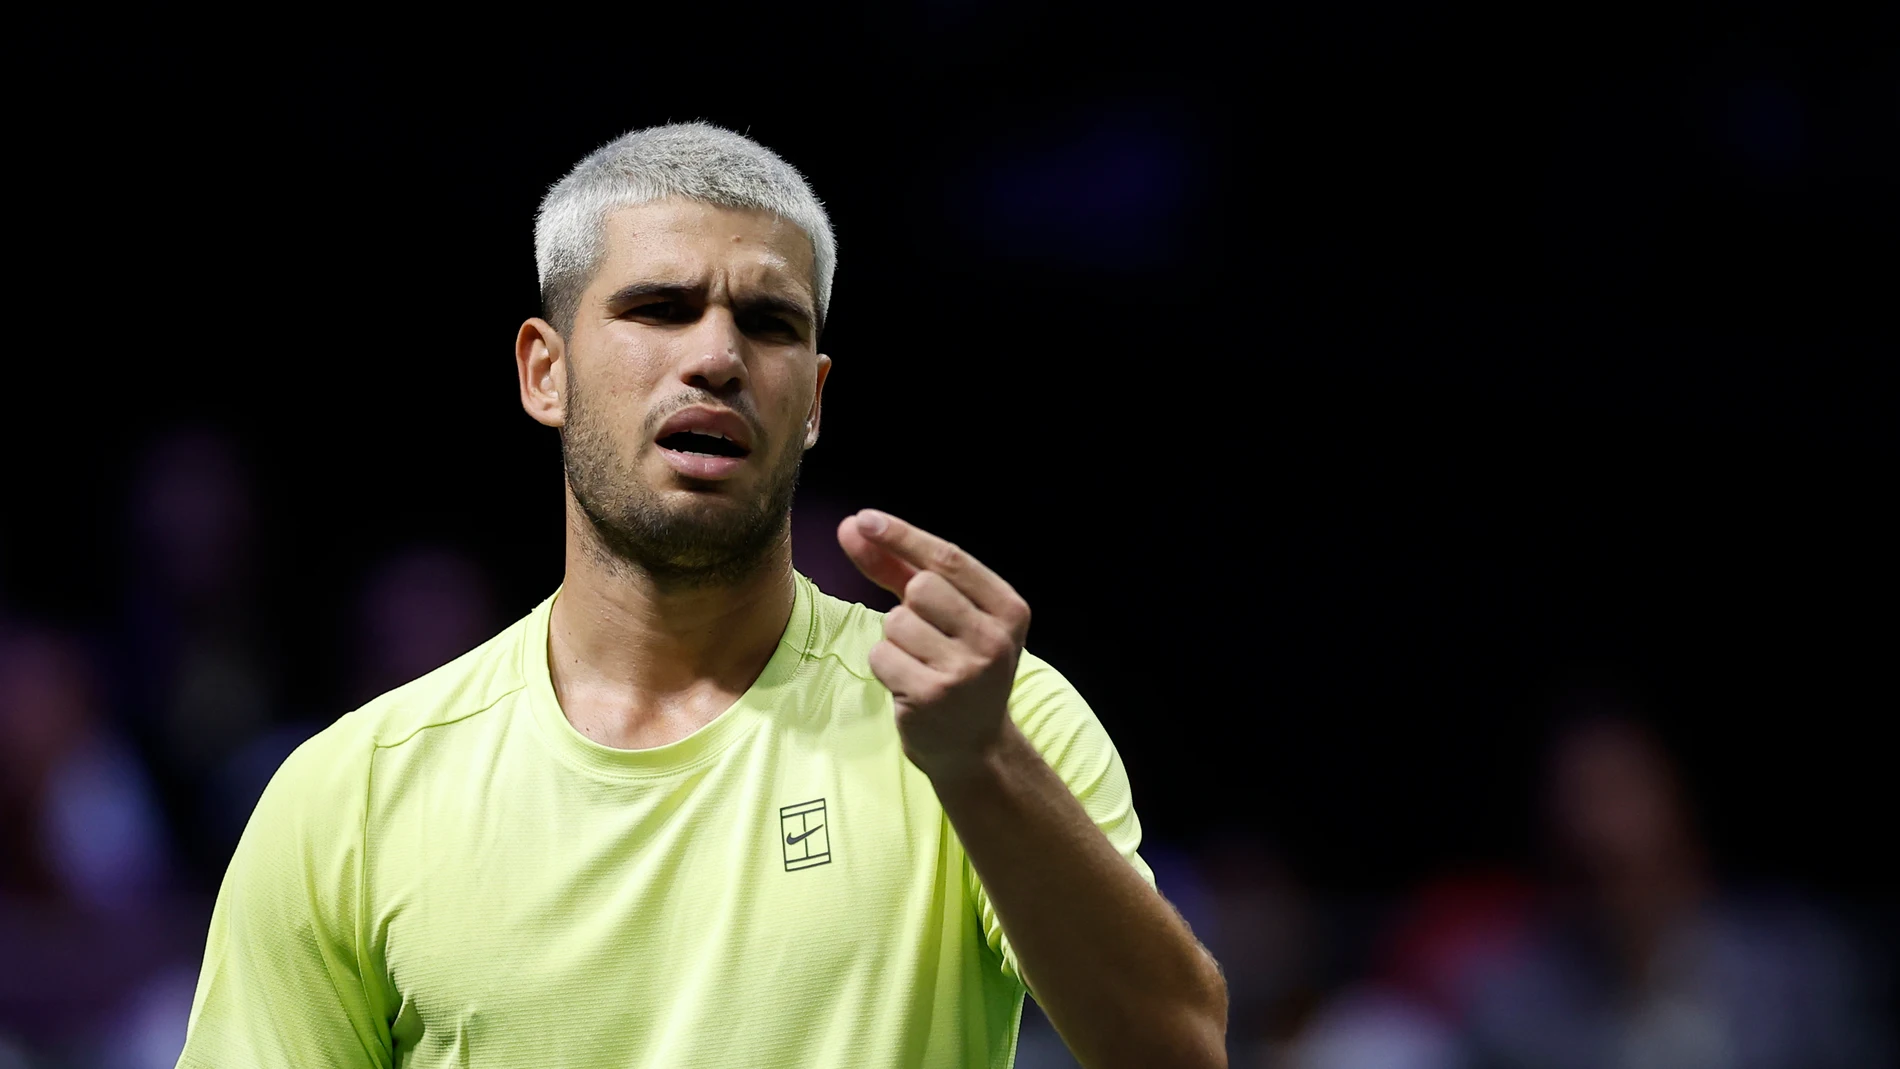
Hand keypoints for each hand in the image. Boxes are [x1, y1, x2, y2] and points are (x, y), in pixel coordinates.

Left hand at [837, 509, 1032, 780]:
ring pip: (896, 621)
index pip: (949, 559)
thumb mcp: (946, 614)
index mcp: (1009, 609)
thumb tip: (853, 525)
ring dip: (895, 639)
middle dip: (908, 604)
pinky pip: (881, 655)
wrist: (972, 746)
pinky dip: (885, 664)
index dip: (902, 535)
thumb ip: (901, 568)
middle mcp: (995, 638)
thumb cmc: (956, 665)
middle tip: (927, 635)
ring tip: (920, 663)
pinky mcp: (932, 695)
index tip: (864, 518)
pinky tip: (909, 683)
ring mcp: (966, 670)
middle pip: (922, 587)